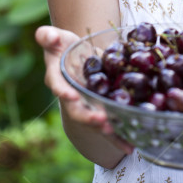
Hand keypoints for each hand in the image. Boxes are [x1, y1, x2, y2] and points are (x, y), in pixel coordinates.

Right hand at [35, 25, 133, 156]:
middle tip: (102, 120)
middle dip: (89, 118)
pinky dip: (121, 137)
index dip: (64, 92)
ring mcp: (88, 106)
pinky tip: (133, 145)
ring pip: (96, 123)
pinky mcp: (103, 109)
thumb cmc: (63, 46)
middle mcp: (72, 97)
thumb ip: (48, 37)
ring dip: (107, 131)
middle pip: (78, 111)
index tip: (71, 95)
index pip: (58, 86)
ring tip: (120, 136)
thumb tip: (48, 36)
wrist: (77, 54)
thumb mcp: (55, 38)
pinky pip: (111, 125)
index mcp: (58, 79)